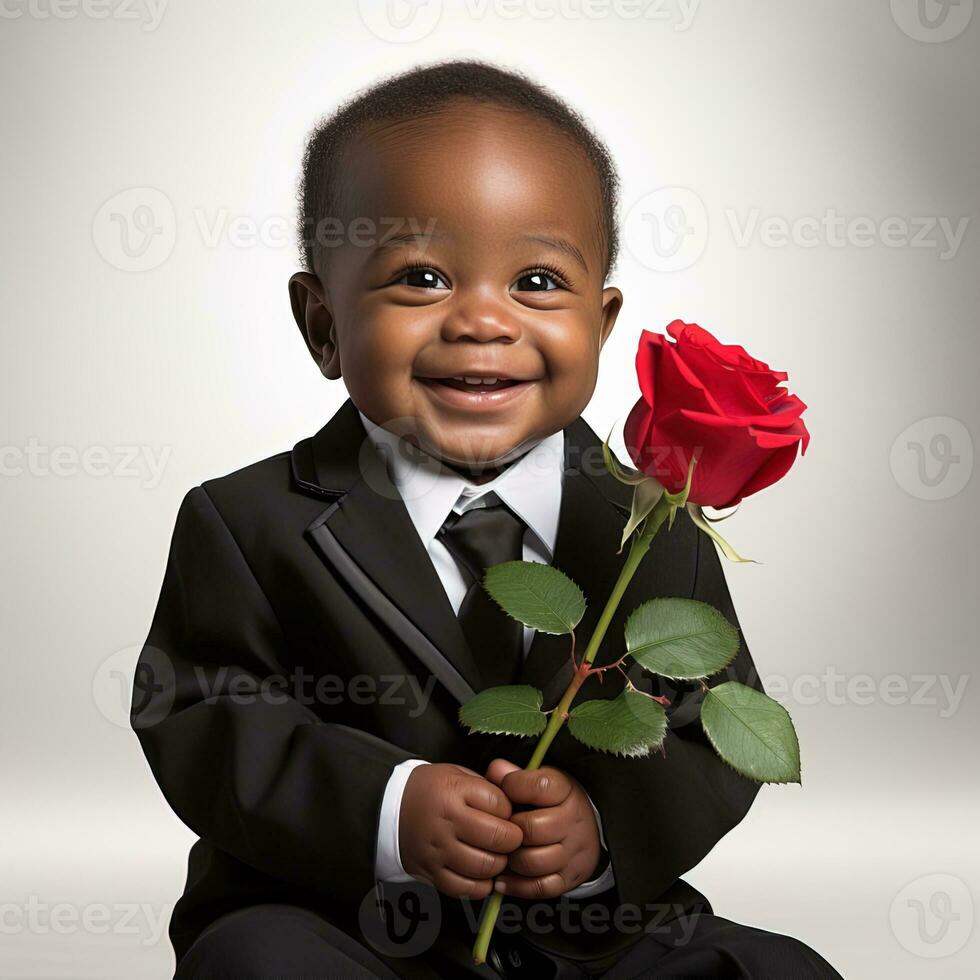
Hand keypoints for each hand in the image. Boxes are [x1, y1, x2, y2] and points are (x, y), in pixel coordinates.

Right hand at [399, 763, 523, 899]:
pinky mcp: (431, 873)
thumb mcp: (458, 774)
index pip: (500, 804)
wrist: (389, 808)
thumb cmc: (431, 790)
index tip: (506, 812)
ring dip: (499, 864)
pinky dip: (481, 885)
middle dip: (512, 840)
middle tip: (510, 837)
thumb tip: (519, 802)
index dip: (510, 809)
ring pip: (484, 866)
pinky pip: (465, 888)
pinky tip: (482, 873)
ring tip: (496, 855)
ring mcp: (437, 849)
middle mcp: (445, 821)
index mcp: (453, 791)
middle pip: (497, 837)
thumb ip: (488, 786)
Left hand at [485, 758, 604, 898]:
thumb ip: (514, 774)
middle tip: (500, 828)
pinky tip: (503, 877)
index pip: (540, 786)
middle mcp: (572, 821)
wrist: (591, 828)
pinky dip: (516, 885)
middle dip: (509, 829)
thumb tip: (495, 770)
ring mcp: (572, 852)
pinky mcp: (568, 878)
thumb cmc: (554, 801)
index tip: (505, 788)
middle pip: (533, 829)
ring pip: (534, 862)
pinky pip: (540, 887)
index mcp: (566, 791)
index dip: (514, 786)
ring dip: (511, 859)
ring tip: (502, 852)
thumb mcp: (540, 780)